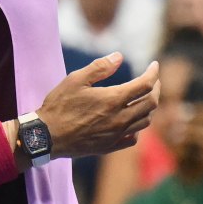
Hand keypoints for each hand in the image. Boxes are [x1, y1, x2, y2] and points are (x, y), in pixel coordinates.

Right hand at [38, 53, 159, 158]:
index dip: (153, 73)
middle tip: (153, 81)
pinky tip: (131, 121)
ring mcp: (116, 135)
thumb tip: (119, 56)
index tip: (154, 65)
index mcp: (113, 100)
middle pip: (151, 103)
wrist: (46, 137)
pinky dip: (137, 127)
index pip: (145, 85)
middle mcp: (119, 119)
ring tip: (144, 98)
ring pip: (145, 121)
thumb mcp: (75, 80)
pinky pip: (133, 138)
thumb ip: (100, 67)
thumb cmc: (59, 106)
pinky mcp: (109, 147)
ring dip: (149, 107)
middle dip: (156, 88)